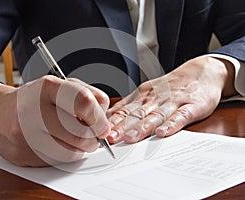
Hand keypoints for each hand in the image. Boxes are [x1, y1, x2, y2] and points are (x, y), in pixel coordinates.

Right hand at [0, 75, 109, 166]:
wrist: (0, 114)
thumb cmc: (36, 100)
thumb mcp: (62, 87)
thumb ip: (88, 97)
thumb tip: (105, 123)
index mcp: (48, 87)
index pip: (84, 102)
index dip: (99, 117)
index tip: (102, 125)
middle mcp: (34, 109)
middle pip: (80, 133)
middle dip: (93, 138)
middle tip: (92, 135)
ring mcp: (26, 133)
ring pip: (71, 151)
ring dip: (81, 148)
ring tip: (76, 139)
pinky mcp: (22, 154)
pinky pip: (58, 161)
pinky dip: (66, 155)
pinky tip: (60, 144)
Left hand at [107, 56, 236, 143]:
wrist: (202, 71)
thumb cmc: (171, 87)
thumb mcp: (148, 92)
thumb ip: (130, 106)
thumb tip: (107, 117)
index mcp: (143, 95)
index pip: (124, 110)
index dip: (112, 122)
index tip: (99, 133)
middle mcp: (155, 98)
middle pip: (136, 114)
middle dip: (122, 126)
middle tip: (110, 138)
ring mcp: (173, 101)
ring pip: (155, 115)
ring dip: (142, 127)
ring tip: (130, 138)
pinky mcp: (191, 106)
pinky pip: (180, 116)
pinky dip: (171, 124)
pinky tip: (163, 132)